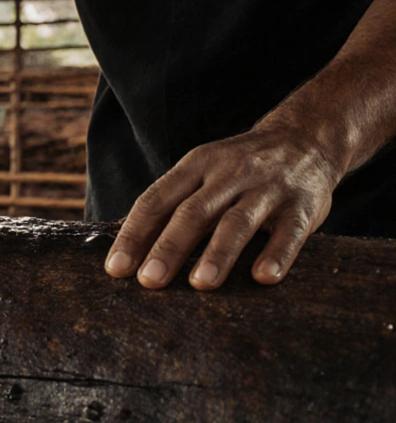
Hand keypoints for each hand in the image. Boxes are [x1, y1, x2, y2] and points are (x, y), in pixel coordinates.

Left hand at [104, 123, 344, 289]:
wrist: (306, 138)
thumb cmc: (238, 170)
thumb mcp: (202, 172)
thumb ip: (172, 205)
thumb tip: (128, 252)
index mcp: (196, 165)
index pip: (156, 200)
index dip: (134, 234)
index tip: (116, 268)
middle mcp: (229, 174)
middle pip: (193, 212)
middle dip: (169, 247)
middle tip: (149, 281)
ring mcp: (267, 189)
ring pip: (238, 222)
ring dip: (219, 254)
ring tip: (201, 284)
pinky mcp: (303, 206)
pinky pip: (290, 232)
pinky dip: (277, 254)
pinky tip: (263, 277)